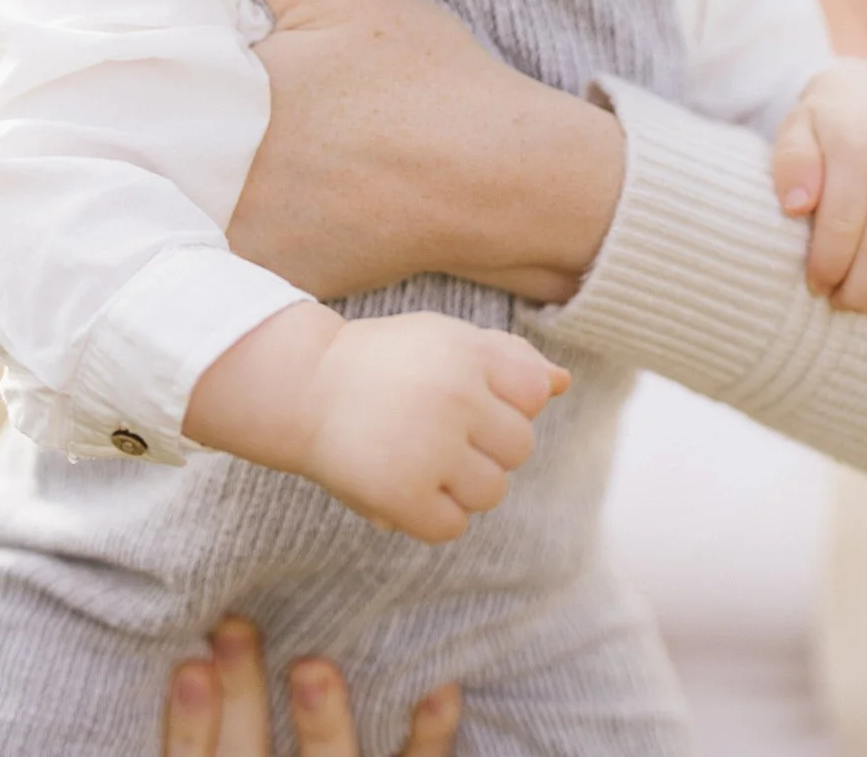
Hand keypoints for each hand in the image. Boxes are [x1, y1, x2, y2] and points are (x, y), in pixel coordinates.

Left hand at [140, 0, 623, 302]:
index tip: (71, 58)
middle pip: (136, 155)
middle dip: (117, 131)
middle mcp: (219, 184)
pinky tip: (211, 198)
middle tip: (92, 107)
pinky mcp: (276, 282)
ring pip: (169, 212)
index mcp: (220, 104)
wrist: (503, 177)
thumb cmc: (423, 78)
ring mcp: (246, 245)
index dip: (95, 72)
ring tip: (138, 154)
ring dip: (155, 185)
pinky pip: (216, 258)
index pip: (121, 86)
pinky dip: (206, 230)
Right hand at [165, 617, 459, 755]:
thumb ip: (224, 725)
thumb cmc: (275, 748)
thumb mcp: (242, 745)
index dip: (188, 727)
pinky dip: (429, 736)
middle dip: (243, 698)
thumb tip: (206, 638)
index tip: (191, 665)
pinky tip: (441, 690)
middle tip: (236, 628)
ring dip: (323, 727)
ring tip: (314, 669)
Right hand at [185, 301, 568, 542]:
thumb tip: (562, 383)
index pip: (535, 396)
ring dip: (464, 485)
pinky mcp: (402, 494)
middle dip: (487, 445)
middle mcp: (454, 396)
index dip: (506, 403)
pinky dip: (433, 516)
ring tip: (423, 459)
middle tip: (439, 431)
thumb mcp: (446, 340)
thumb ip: (508, 358)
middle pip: (519, 448)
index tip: (467, 398)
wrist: (304, 386)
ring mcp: (429, 447)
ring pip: (492, 491)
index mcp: (468, 353)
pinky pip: (452, 526)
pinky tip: (406, 487)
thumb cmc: (385, 362)